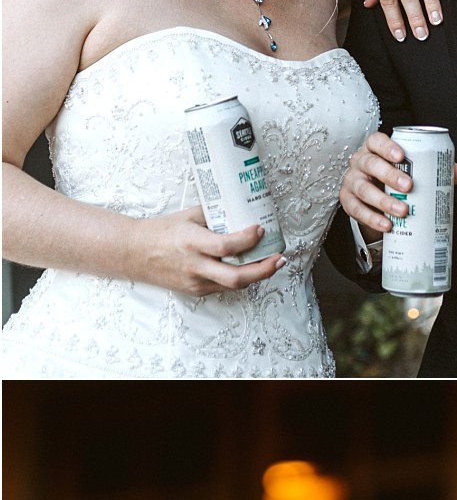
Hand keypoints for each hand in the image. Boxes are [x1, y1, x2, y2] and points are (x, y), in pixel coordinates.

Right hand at [137, 207, 287, 296]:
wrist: (134, 253)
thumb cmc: (162, 230)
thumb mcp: (189, 216)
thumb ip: (215, 215)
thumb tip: (242, 208)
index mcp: (191, 242)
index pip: (225, 246)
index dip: (248, 239)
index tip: (260, 228)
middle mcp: (194, 265)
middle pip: (236, 277)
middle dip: (264, 270)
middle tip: (280, 258)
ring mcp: (195, 282)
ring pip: (233, 285)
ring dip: (256, 275)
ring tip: (272, 262)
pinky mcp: (195, 291)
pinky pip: (223, 286)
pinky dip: (239, 278)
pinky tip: (248, 267)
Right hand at [339, 132, 456, 234]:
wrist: (374, 196)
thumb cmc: (393, 177)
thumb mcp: (412, 169)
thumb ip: (435, 168)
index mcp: (375, 149)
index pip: (376, 141)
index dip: (386, 147)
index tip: (401, 156)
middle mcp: (360, 162)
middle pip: (369, 164)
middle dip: (389, 175)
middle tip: (408, 186)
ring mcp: (352, 182)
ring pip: (363, 189)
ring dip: (383, 201)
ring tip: (402, 211)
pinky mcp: (347, 202)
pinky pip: (356, 210)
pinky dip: (372, 218)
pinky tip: (386, 225)